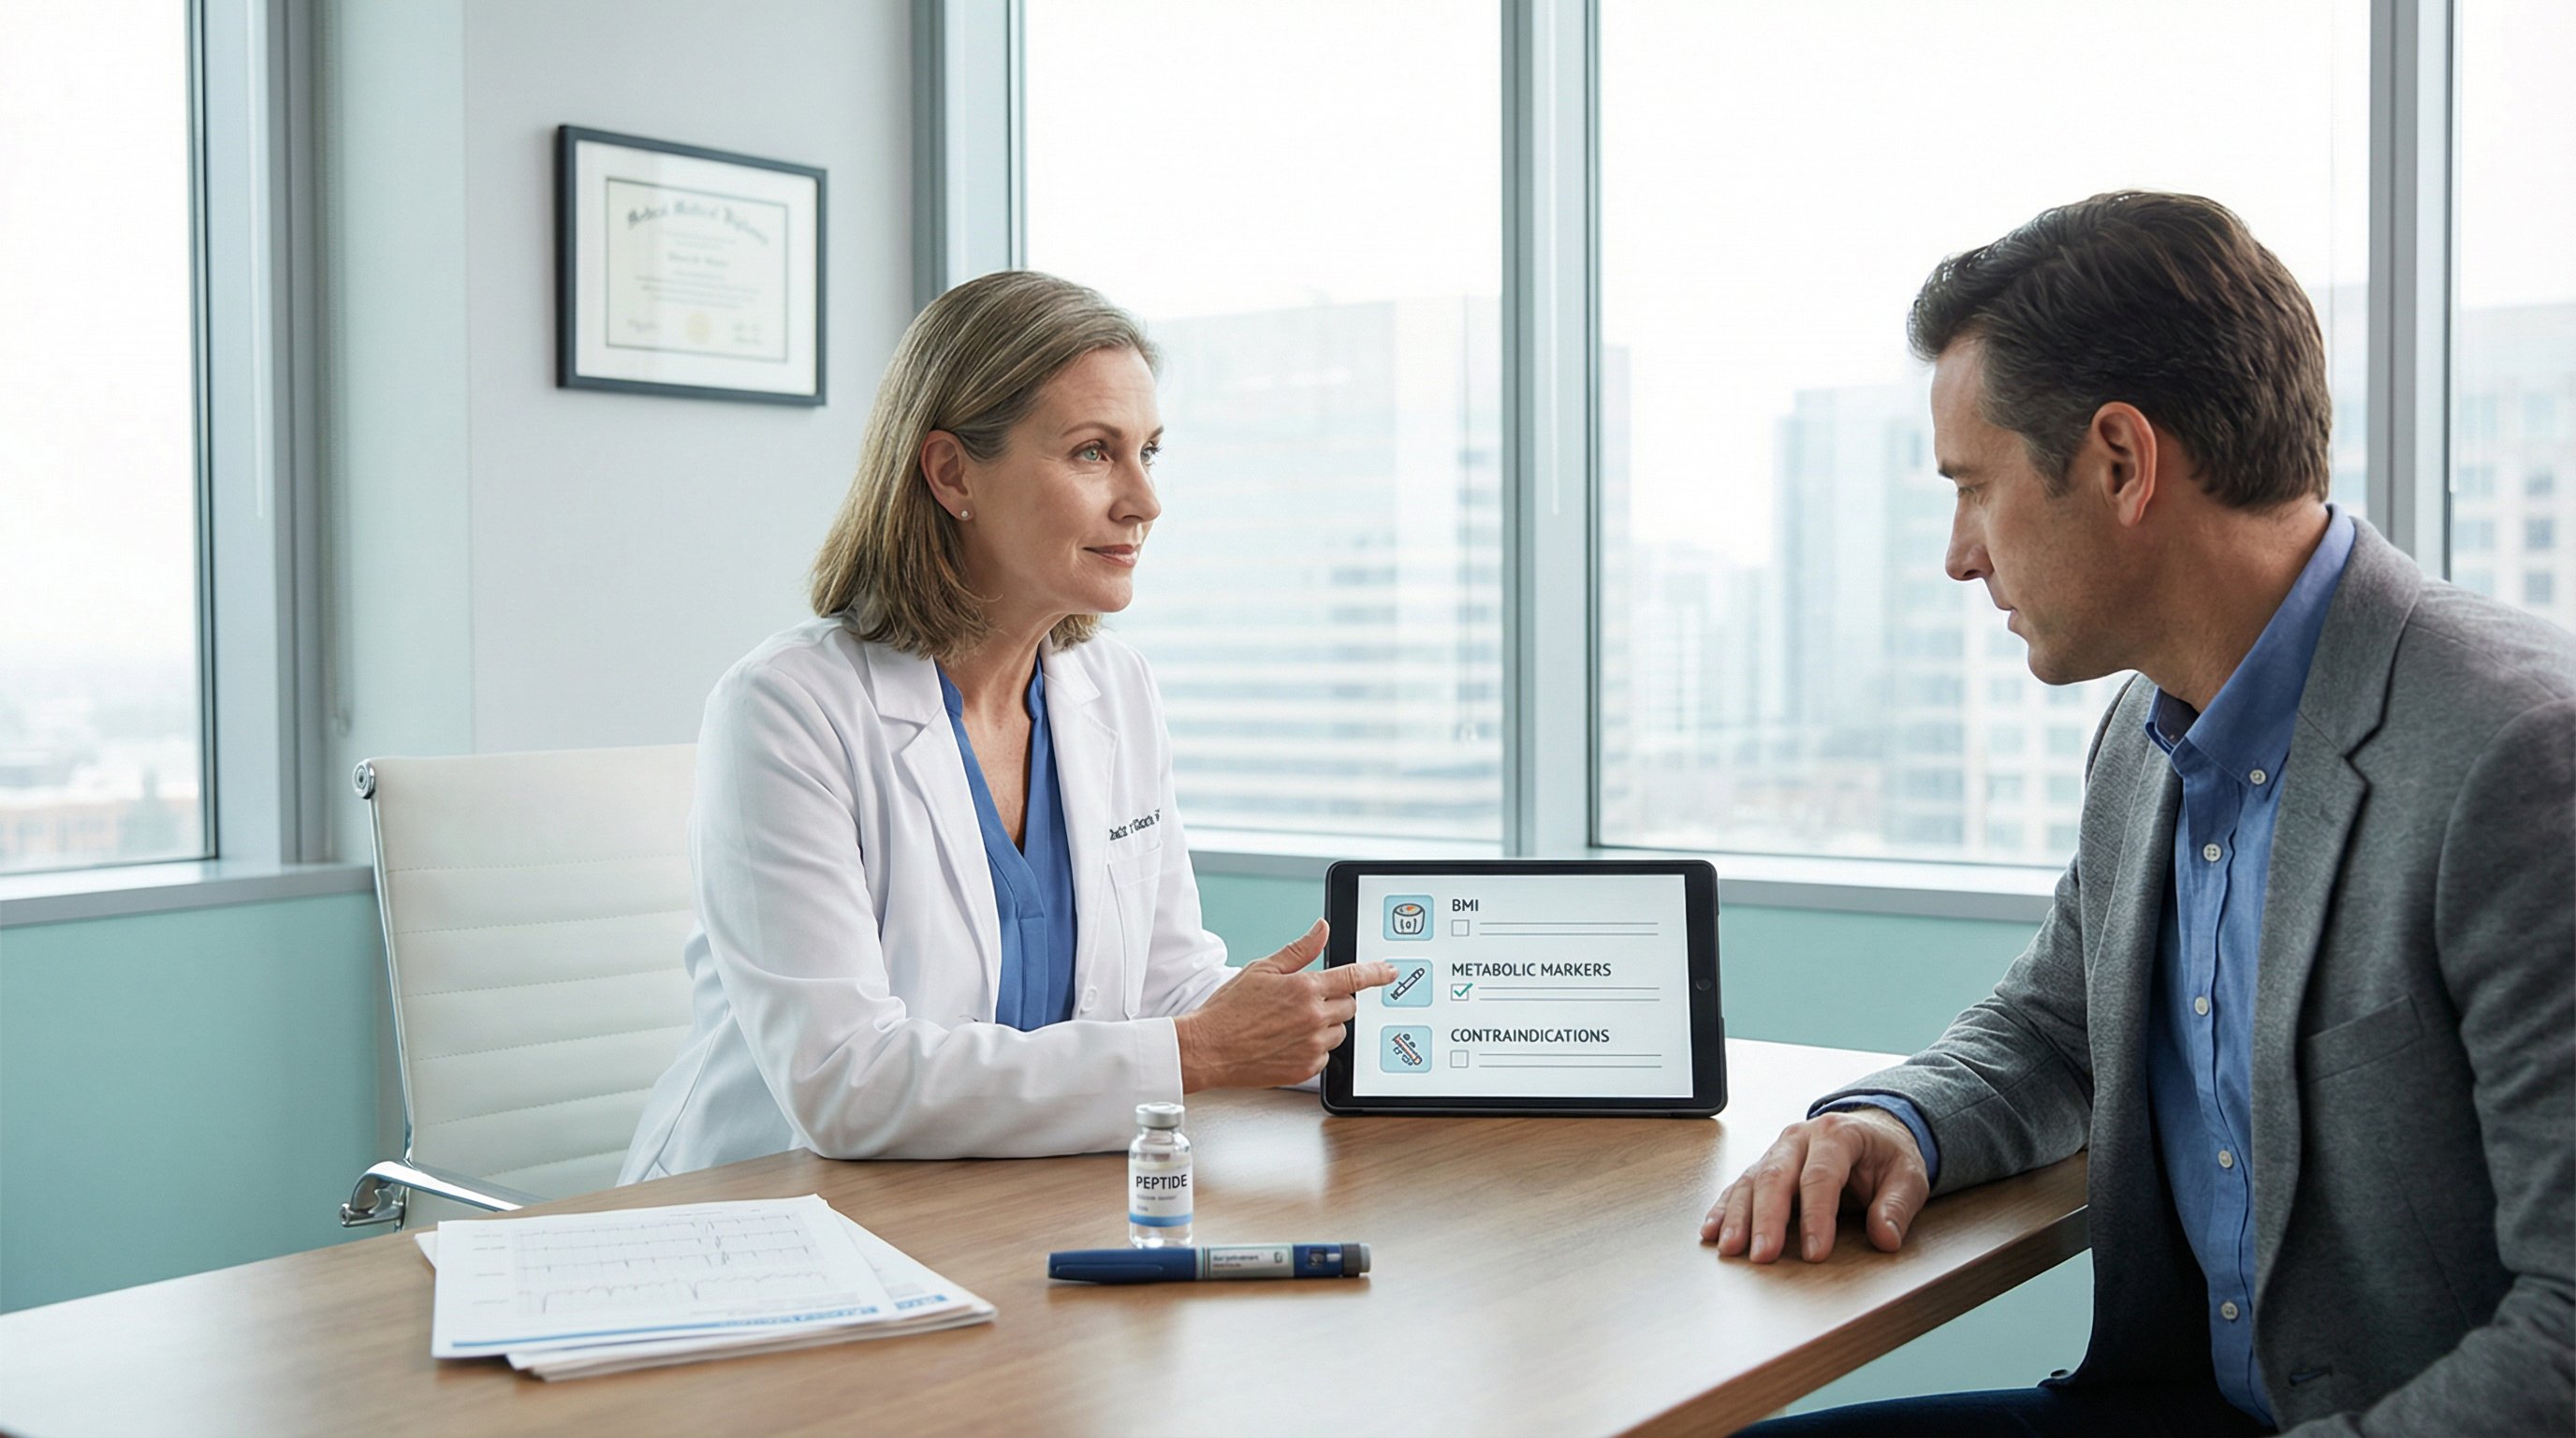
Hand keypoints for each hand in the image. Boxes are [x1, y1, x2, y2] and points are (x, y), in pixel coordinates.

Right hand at [1174, 920, 1394, 1090]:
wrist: (1209, 1049)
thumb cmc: (1229, 1009)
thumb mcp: (1262, 969)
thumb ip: (1299, 950)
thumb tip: (1322, 929)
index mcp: (1305, 989)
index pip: (1353, 977)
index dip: (1376, 972)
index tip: (1389, 971)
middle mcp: (1314, 1018)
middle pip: (1350, 1006)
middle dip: (1337, 1000)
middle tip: (1307, 1001)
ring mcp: (1312, 1046)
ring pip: (1339, 1032)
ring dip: (1325, 1025)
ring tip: (1291, 1023)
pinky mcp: (1306, 1068)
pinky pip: (1325, 1056)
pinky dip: (1314, 1048)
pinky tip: (1287, 1042)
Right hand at [1699, 1106, 1929, 1261]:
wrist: (1873, 1131)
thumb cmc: (1887, 1155)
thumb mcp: (1908, 1176)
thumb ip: (1897, 1207)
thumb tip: (1885, 1237)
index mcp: (1836, 1135)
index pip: (1821, 1176)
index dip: (1817, 1216)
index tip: (1816, 1253)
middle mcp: (1800, 1139)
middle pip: (1776, 1177)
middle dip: (1767, 1219)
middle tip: (1763, 1255)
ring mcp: (1778, 1151)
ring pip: (1751, 1181)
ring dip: (1738, 1216)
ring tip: (1730, 1248)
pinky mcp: (1765, 1166)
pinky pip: (1739, 1186)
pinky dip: (1725, 1209)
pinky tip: (1712, 1231)